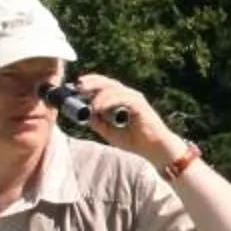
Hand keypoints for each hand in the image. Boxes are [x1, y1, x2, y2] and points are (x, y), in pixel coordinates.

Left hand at [72, 74, 187, 169]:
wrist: (153, 149)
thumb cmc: (135, 141)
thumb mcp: (110, 132)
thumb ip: (98, 123)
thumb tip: (85, 115)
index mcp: (123, 100)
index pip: (106, 85)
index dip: (92, 82)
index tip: (77, 86)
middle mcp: (129, 96)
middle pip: (108, 82)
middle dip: (92, 83)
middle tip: (79, 86)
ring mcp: (135, 99)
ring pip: (113, 89)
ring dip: (99, 96)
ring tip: (91, 107)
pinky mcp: (139, 105)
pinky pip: (121, 98)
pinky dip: (108, 102)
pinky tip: (100, 108)